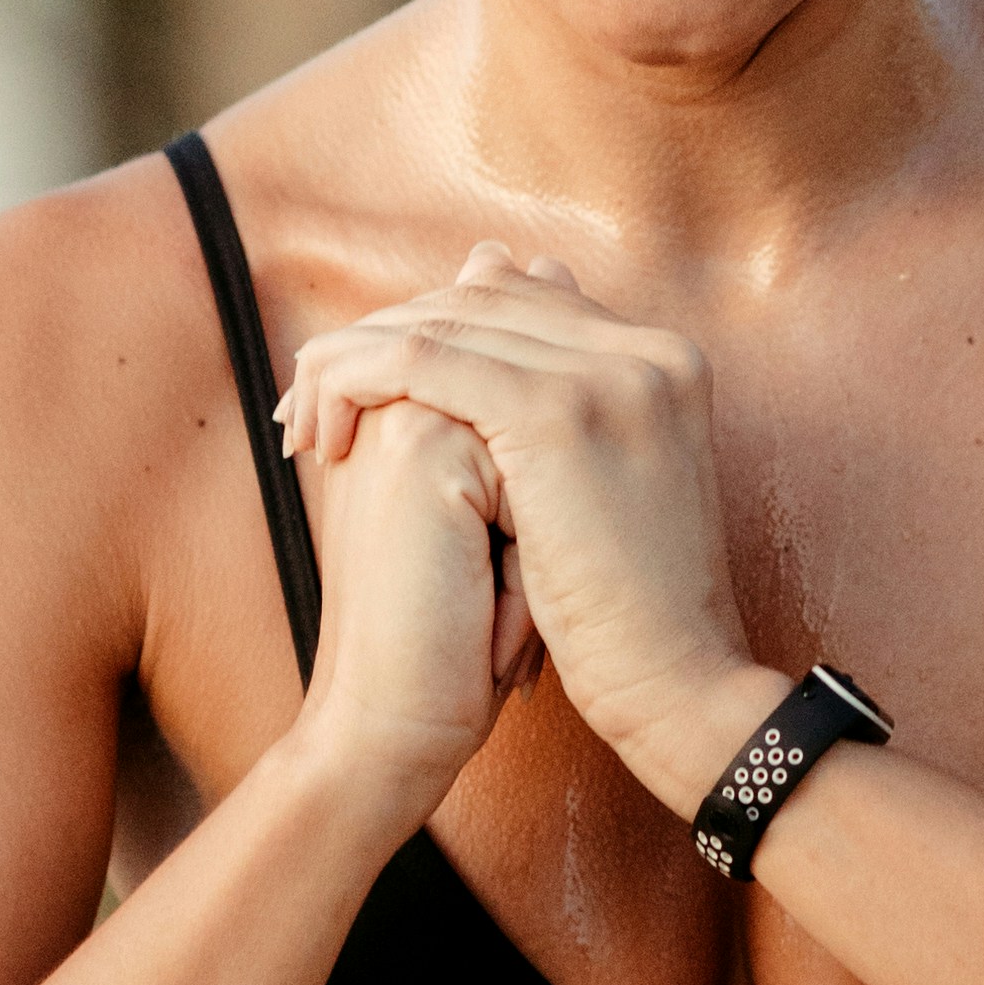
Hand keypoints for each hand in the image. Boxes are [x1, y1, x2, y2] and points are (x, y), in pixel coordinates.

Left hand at [278, 251, 773, 805]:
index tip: (359, 389)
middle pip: (477, 299)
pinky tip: (323, 427)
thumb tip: (484, 389)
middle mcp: (647, 347)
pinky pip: (424, 361)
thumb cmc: (626, 614)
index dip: (426, 331)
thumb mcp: (592, 495)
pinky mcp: (563, 413)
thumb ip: (550, 419)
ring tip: (305, 420)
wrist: (677, 688)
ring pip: (442, 322)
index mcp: (660, 359)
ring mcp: (613, 373)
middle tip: (308, 400)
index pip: (516, 297)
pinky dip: (357, 381)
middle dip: (379, 341)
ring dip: (352, 361)